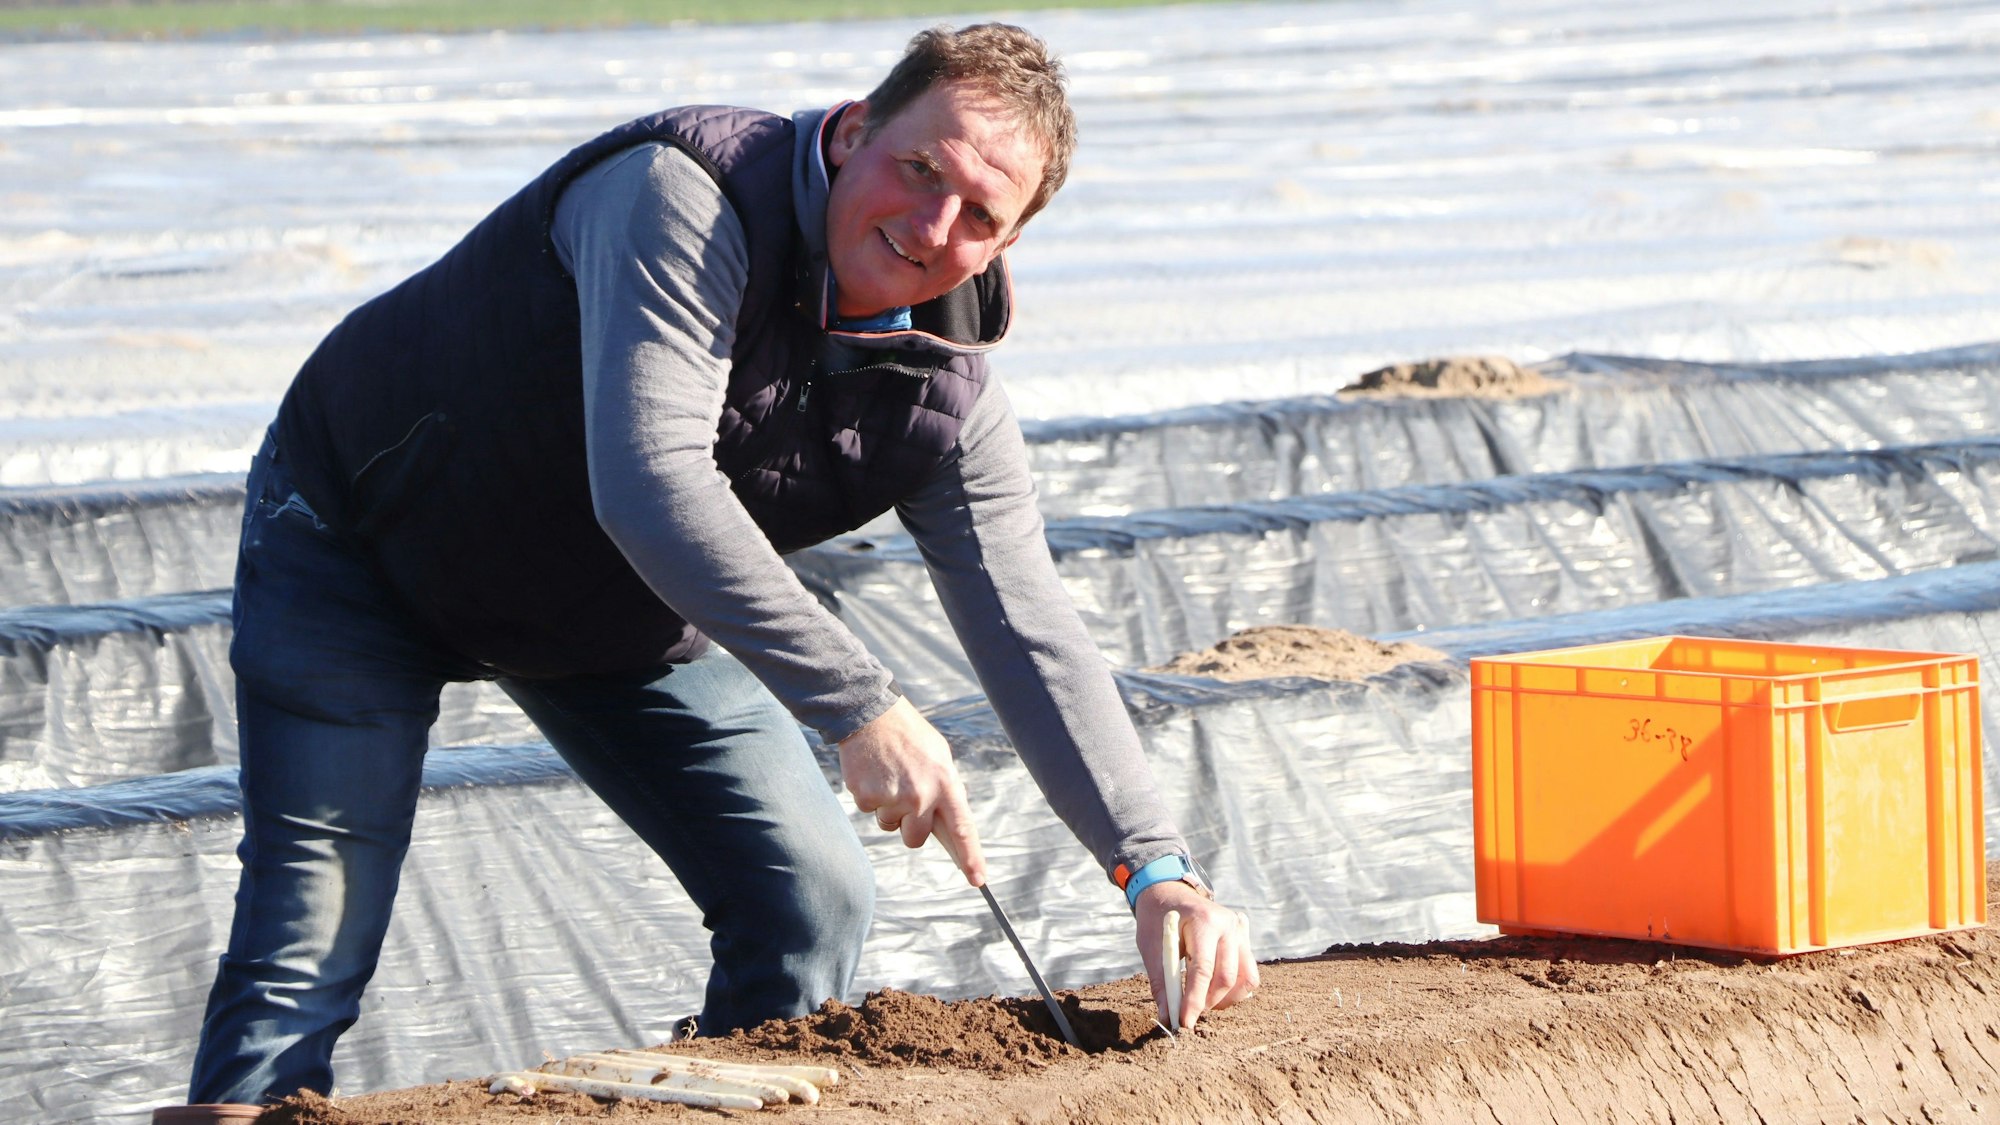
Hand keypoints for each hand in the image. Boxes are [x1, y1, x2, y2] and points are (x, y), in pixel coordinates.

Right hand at [838, 696, 985, 885]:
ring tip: (889, 776)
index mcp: (945, 784)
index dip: (971, 857)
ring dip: (888, 809)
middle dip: (909, 827)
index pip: (962, 829)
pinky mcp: (866, 797)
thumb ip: (943, 791)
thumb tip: (943, 827)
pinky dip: (870, 797)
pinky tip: (874, 774)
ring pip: (889, 825)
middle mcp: (920, 795)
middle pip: (915, 839)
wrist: (871, 714)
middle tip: (906, 799)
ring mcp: (892, 798)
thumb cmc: (909, 737)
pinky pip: (870, 812)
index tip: (978, 880)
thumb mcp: (939, 758)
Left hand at [1134, 880, 1258, 1030]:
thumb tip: (1168, 1017)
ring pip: (1245, 979)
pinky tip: (1214, 991)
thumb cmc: (1158, 919)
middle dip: (1208, 1002)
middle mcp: (1229, 925)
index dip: (1194, 999)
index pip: (1203, 969)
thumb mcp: (1151, 947)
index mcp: (1204, 921)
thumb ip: (1161, 982)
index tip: (1184, 1022)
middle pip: (1227, 977)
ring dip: (1225, 999)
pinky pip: (1248, 974)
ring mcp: (1240, 933)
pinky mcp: (1244, 941)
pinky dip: (1234, 990)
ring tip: (1202, 1002)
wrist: (1170, 893)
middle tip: (1188, 1013)